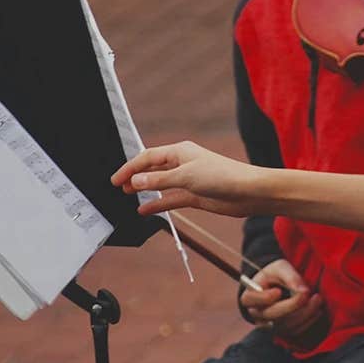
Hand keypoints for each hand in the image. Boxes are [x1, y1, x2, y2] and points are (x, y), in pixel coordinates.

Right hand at [110, 141, 265, 217]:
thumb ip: (159, 180)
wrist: (248, 192)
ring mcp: (189, 180)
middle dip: (135, 176)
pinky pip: (170, 199)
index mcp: (181, 152)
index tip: (115, 180)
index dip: (130, 167)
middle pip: (152, 168)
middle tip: (117, 187)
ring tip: (126, 196)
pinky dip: (157, 204)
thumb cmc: (222, 176)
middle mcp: (183, 164)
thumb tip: (135, 180)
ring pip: (160, 184)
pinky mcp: (195, 195)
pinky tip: (144, 210)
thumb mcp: (186, 177)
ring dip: (144, 189)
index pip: (148, 156)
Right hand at [241, 259, 325, 345]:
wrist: (276, 284)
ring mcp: (269, 325)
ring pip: (286, 325)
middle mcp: (257, 314)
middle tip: (308, 293)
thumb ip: (290, 276)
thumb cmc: (275, 273)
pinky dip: (308, 321)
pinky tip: (317, 310)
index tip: (278, 291)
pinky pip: (295, 331)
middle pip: (273, 315)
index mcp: (249, 297)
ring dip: (304, 314)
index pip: (252, 300)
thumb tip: (303, 291)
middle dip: (293, 305)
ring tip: (318, 299)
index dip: (265, 298)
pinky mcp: (282, 330)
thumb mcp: (280, 267)